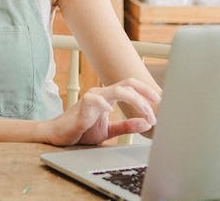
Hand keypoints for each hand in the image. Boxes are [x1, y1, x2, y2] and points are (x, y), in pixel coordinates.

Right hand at [44, 78, 159, 145]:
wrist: (59, 136)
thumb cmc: (81, 130)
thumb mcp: (110, 130)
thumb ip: (127, 126)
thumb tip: (146, 123)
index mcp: (108, 96)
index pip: (130, 86)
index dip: (146, 90)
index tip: (160, 100)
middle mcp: (101, 94)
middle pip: (128, 84)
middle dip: (145, 95)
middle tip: (156, 109)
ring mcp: (91, 98)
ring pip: (116, 89)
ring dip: (135, 101)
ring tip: (145, 114)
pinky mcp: (82, 107)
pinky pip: (94, 100)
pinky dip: (104, 104)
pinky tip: (111, 112)